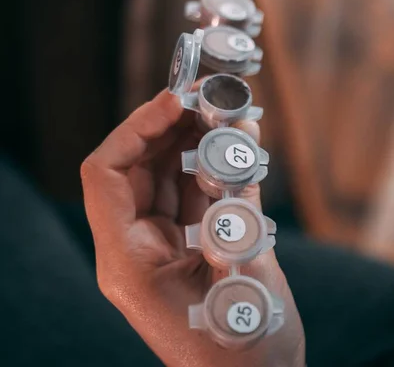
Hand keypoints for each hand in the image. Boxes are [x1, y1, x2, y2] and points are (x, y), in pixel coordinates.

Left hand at [81, 88, 304, 366]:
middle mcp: (138, 246)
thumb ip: (239, 210)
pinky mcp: (190, 241)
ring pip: (165, 172)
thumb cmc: (243, 351)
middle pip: (137, 165)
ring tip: (226, 112)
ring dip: (194, 138)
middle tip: (208, 97)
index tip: (177, 100)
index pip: (106, 174)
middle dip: (170, 125)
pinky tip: (236, 141)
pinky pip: (191, 189)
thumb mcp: (242, 282)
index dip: (137, 128)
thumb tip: (239, 143)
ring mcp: (163, 243)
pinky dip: (212, 161)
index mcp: (129, 260)